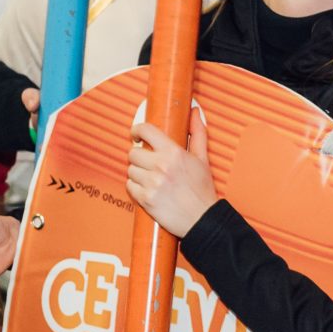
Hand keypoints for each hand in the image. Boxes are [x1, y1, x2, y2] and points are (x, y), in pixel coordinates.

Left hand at [124, 108, 217, 237]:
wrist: (202, 220)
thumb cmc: (202, 190)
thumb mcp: (203, 159)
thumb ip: (197, 133)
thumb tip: (195, 111)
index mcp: (174, 153)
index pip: (146, 131)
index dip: (137, 130)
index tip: (136, 134)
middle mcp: (161, 166)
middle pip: (133, 153)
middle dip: (139, 157)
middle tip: (148, 163)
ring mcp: (152, 183)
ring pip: (130, 170)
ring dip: (137, 174)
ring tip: (151, 179)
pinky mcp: (146, 199)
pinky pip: (130, 186)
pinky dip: (136, 188)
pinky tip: (149, 190)